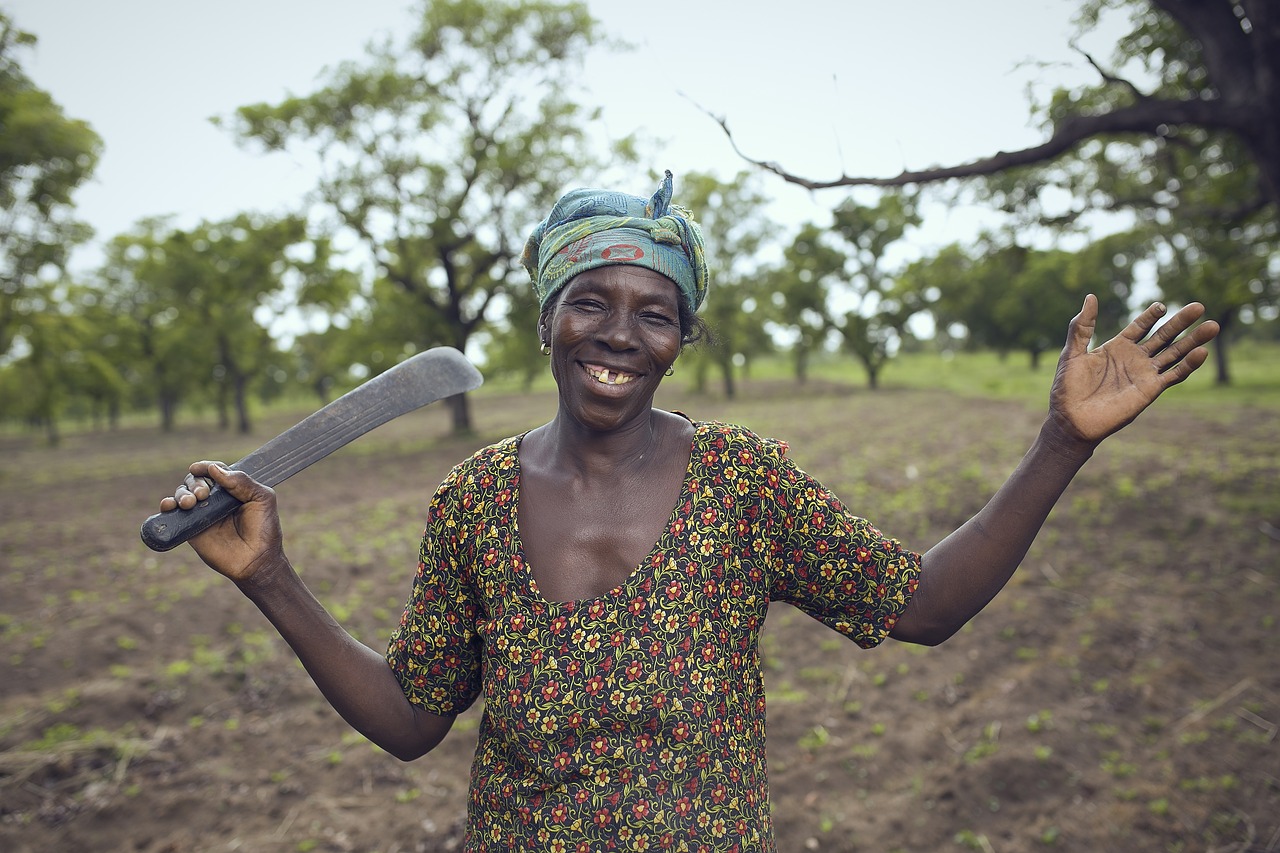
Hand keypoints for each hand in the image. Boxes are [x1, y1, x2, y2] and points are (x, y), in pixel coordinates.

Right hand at [159, 461, 284, 585]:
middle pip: (195, 480)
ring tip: (190, 503)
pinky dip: (167, 506)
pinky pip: (173, 514)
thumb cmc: (264, 529)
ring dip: (181, 493)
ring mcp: (202, 514)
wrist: (256, 560)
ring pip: (182, 494)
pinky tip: (169, 505)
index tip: (199, 468)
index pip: (215, 471)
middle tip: (203, 494)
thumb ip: (242, 481)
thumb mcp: (262, 499)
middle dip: (194, 482)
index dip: (205, 467)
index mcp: (233, 489)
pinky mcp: (191, 529)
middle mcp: (215, 500)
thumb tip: (215, 469)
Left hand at [1049, 295, 1218, 444]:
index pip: (1140, 326)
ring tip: (1212, 326)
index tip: (1161, 306)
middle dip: (1180, 322)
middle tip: (1199, 307)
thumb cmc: (1067, 388)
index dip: (1151, 315)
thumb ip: (1082, 326)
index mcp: (1117, 347)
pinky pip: (1174, 376)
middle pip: (1163, 336)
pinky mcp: (1150, 390)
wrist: (1071, 419)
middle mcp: (1135, 359)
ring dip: (1193, 341)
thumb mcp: (1073, 352)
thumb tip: (1090, 296)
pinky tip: (1201, 352)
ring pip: (1174, 353)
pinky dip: (1188, 365)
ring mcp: (1144, 374)